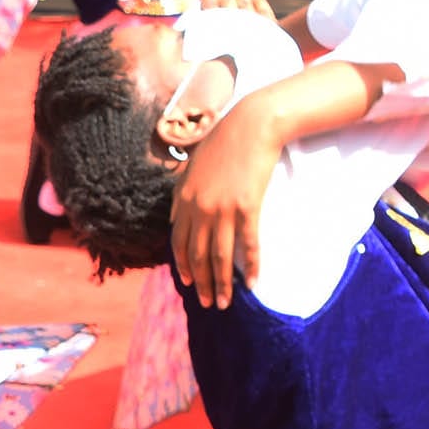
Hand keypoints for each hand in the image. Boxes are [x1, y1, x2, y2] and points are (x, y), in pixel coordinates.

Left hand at [171, 112, 280, 309]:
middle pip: (198, 255)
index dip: (182, 265)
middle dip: (200, 283)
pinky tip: (254, 284)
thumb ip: (182, 192)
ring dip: (221, 285)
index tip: (187, 283)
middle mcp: (200, 208)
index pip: (179, 242)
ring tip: (224, 303)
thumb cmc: (225, 140)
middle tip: (206, 303)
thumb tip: (174, 217)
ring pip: (220, 257)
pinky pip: (248, 246)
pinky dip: (252, 267)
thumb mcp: (193, 165)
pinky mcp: (247, 208)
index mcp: (185, 199)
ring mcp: (223, 209)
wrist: (252, 125)